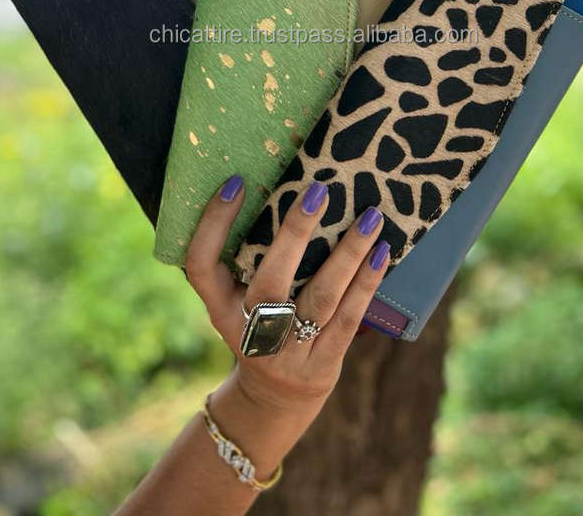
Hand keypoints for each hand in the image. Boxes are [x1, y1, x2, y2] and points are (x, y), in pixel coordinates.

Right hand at [184, 175, 389, 474]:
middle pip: (268, 283)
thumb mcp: (237, 300)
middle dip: (294, 235)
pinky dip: (366, 284)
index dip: (213, 225)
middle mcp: (249, 332)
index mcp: (219, 308)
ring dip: (347, 255)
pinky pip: (348, 318)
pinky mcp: (322, 365)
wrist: (275, 398)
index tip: (236, 183)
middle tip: (318, 191)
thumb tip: (282, 185)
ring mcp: (287, 353)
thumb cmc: (257, 324)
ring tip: (370, 218)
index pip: (201, 265)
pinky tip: (382, 253)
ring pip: (319, 298)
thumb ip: (246, 257)